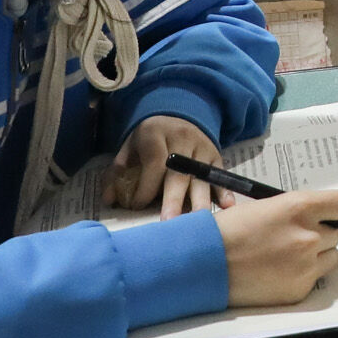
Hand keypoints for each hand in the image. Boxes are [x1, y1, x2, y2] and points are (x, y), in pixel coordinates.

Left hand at [108, 115, 225, 216]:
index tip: (137, 207)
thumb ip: (116, 173)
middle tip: (169, 222)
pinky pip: (220, 174)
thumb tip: (110, 200)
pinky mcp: (216, 154)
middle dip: (174, 199)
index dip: (146, 187)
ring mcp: (201, 147)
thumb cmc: (148, 141)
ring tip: (198, 222)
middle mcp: (182, 138)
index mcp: (156, 134)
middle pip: (179, 172)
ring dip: (200, 200)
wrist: (175, 116)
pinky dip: (224, 190)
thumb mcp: (128, 149)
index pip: (154, 163)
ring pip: (201, 176)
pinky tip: (226, 206)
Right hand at [215, 189, 337, 306]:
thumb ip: (301, 211)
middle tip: (296, 236)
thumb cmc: (232, 230)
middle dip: (323, 232)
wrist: (204, 263)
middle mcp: (309, 236)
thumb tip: (326, 216)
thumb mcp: (269, 207)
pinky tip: (278, 272)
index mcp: (301, 208)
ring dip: (318, 255)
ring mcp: (306, 265)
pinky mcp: (299, 289)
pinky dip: (303, 275)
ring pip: (332, 256)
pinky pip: (316, 278)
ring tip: (287, 255)